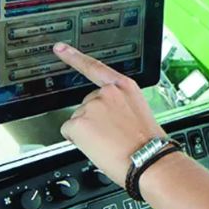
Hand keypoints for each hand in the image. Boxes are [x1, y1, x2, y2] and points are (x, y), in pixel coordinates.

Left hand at [52, 42, 165, 186]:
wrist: (148, 159)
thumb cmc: (147, 143)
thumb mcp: (137, 112)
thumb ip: (119, 104)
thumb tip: (106, 115)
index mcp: (124, 87)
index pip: (95, 67)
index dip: (74, 57)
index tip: (60, 48)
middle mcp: (107, 92)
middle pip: (86, 104)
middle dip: (93, 120)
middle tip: (111, 135)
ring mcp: (91, 106)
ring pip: (78, 120)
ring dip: (87, 131)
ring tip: (108, 142)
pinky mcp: (79, 122)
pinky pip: (69, 132)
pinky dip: (78, 141)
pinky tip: (97, 146)